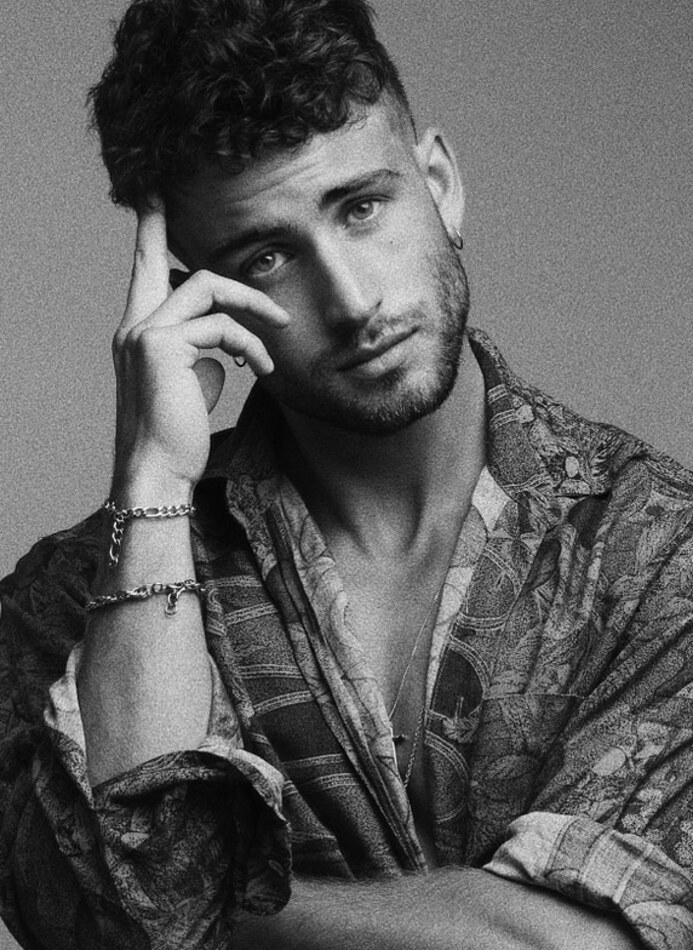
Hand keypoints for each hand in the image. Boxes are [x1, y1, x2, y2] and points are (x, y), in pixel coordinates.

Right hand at [111, 198, 289, 498]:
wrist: (159, 471)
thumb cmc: (178, 435)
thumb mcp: (192, 386)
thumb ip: (203, 356)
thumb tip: (226, 350)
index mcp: (138, 334)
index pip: (142, 274)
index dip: (148, 235)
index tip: (152, 200)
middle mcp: (133, 327)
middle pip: (170, 266)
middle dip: (188, 244)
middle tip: (197, 228)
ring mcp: (144, 333)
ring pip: (205, 288)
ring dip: (251, 304)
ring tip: (278, 328)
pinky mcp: (162, 347)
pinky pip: (221, 326)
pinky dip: (250, 344)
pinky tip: (262, 368)